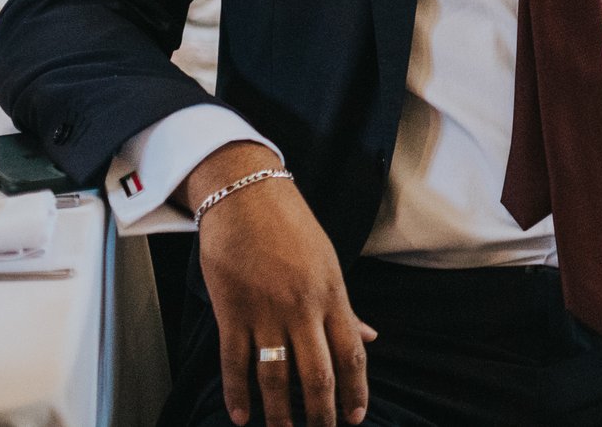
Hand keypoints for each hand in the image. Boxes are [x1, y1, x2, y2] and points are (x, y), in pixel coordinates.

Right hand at [185, 144, 373, 425]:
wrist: (246, 196)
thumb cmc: (291, 227)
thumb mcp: (329, 263)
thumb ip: (345, 308)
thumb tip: (370, 338)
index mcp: (332, 295)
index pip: (351, 354)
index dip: (355, 390)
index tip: (355, 417)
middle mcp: (303, 309)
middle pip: (317, 373)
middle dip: (321, 411)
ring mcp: (265, 312)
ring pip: (276, 376)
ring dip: (280, 412)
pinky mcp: (231, 312)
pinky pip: (234, 363)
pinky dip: (237, 394)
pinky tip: (241, 417)